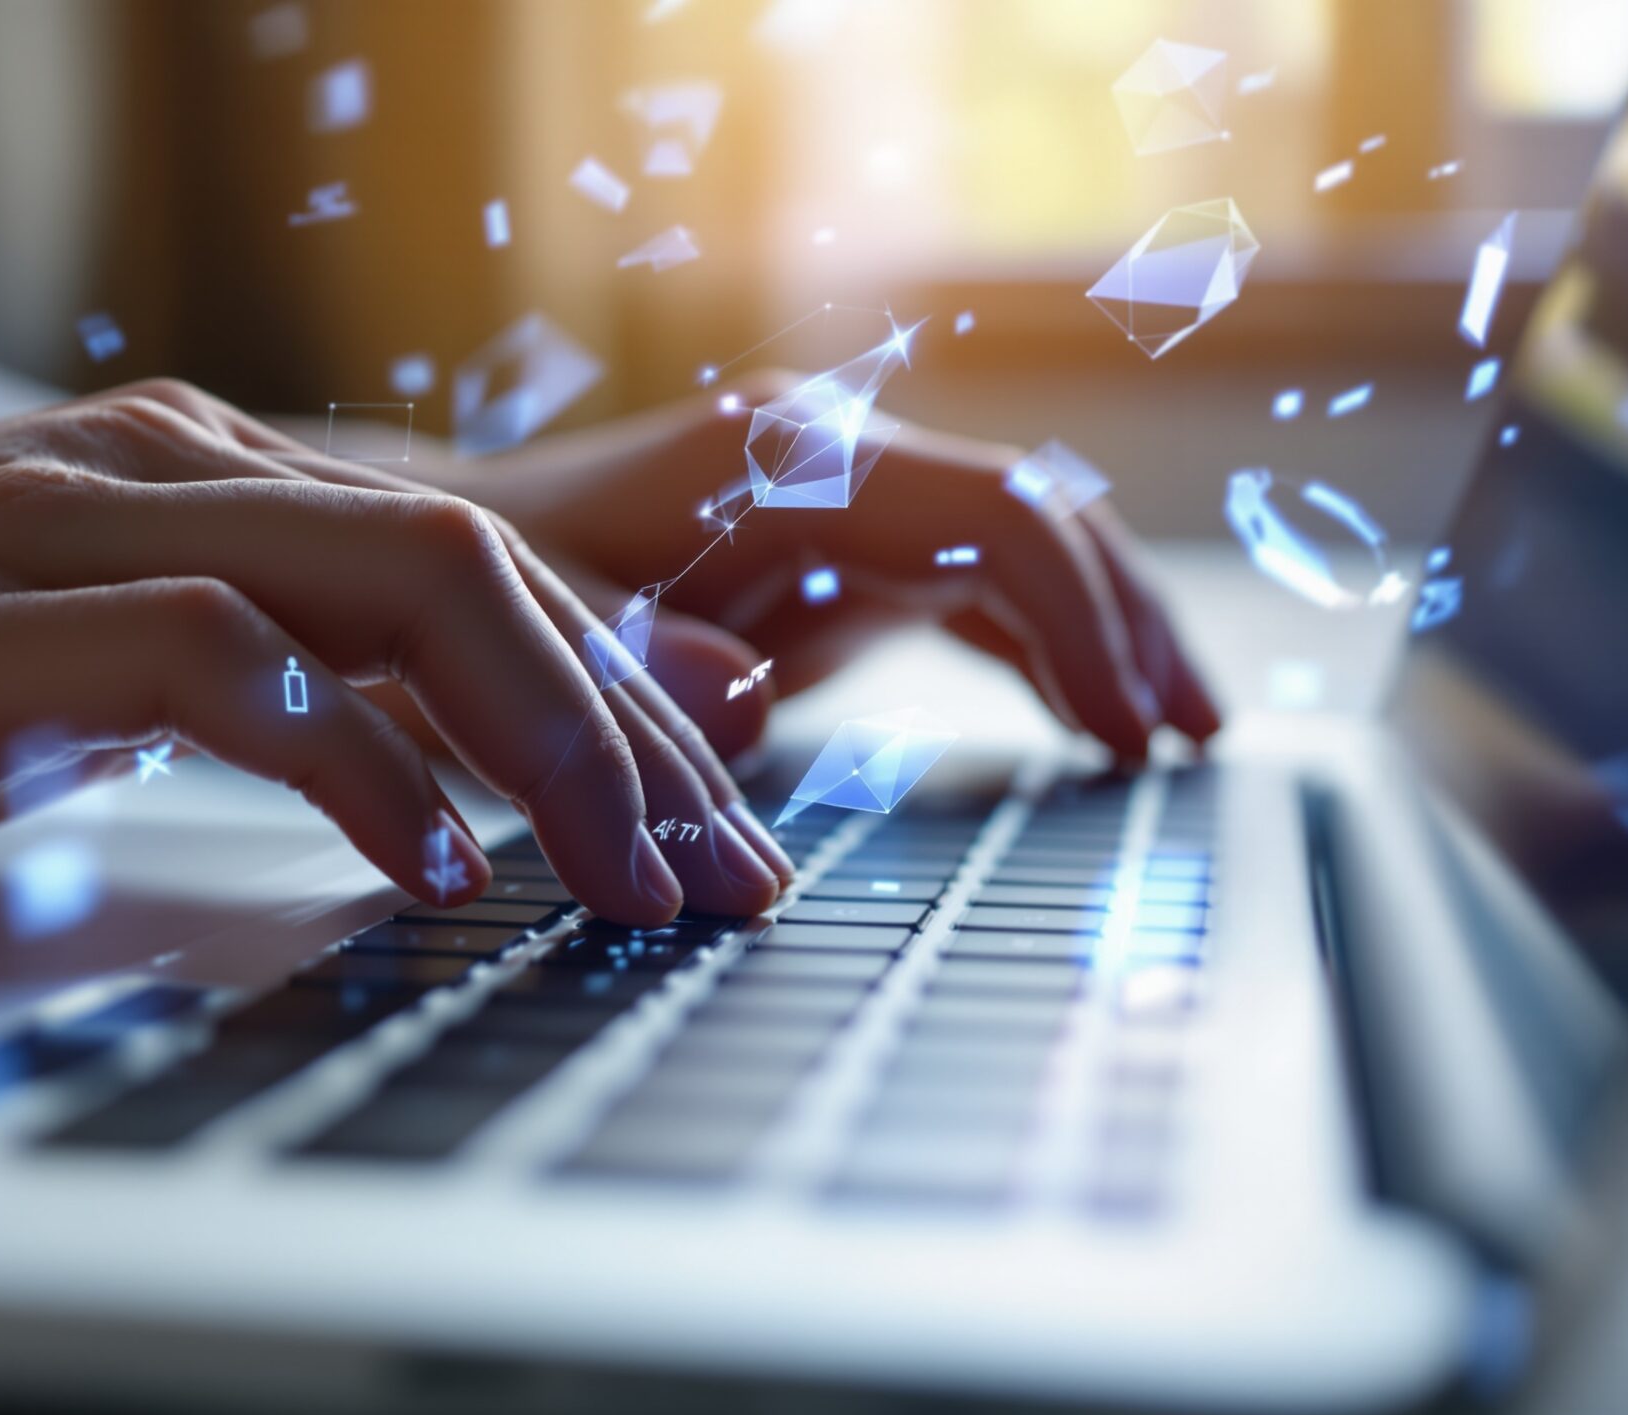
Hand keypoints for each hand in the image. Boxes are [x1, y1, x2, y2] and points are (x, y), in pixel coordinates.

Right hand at [0, 383, 794, 924]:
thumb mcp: (54, 670)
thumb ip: (229, 680)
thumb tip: (407, 765)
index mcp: (183, 477)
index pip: (466, 555)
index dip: (624, 667)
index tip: (728, 779)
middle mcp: (155, 469)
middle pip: (481, 567)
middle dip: (636, 729)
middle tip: (730, 869)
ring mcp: (73, 526)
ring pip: (399, 590)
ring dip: (549, 745)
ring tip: (635, 883)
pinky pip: (230, 666)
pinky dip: (355, 765)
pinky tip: (426, 870)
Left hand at [454, 377, 1223, 761]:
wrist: (439, 563)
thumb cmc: (476, 599)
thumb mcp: (533, 633)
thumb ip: (632, 661)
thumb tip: (751, 695)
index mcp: (779, 463)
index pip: (987, 518)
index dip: (1077, 619)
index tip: (1125, 732)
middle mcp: (830, 461)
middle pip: (1034, 518)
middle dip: (1124, 622)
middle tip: (1188, 739)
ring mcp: (844, 504)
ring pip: (1023, 549)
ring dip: (1107, 633)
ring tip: (1176, 738)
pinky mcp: (839, 559)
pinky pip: (978, 591)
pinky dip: (1045, 651)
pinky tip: (1094, 726)